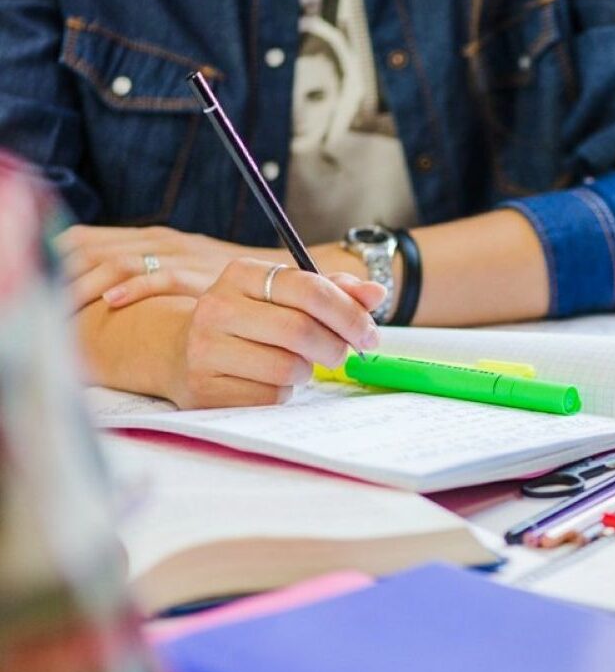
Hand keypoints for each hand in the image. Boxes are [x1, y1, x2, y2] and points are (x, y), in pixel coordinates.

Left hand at [56, 224, 283, 310]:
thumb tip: (102, 295)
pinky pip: (161, 277)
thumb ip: (150, 274)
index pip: (85, 239)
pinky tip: (112, 302)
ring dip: (86, 284)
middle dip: (58, 274)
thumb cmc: (230, 284)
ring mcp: (180, 255)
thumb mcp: (185, 271)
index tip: (35, 285)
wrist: (286, 279)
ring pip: (118, 261)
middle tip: (37, 302)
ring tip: (61, 307)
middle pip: (91, 248)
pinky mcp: (201, 273)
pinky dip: (133, 288)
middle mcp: (160, 240)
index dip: (54, 259)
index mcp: (150, 237)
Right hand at [166, 258, 383, 408]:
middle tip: (340, 353)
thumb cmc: (250, 321)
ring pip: (287, 368)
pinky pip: (269, 397)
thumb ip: (334, 292)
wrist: (181, 351)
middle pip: (300, 330)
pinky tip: (269, 381)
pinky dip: (282, 393)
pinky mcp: (204, 389)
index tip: (370, 333)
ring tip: (294, 364)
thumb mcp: (286, 296)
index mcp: (241, 274)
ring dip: (305, 371)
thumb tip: (376, 293)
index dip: (349, 314)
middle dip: (334, 346)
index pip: (309, 289)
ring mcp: (205, 349)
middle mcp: (217, 307)